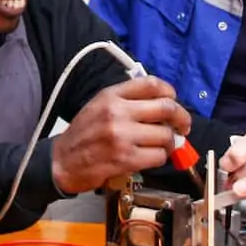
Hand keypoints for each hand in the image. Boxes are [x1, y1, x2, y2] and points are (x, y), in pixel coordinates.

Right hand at [51, 76, 191, 194]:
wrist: (62, 161)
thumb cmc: (84, 134)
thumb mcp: (99, 105)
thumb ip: (127, 101)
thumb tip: (164, 107)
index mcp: (111, 95)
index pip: (151, 84)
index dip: (170, 92)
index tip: (173, 101)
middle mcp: (117, 112)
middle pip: (166, 108)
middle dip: (181, 118)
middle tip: (182, 127)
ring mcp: (122, 136)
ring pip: (166, 135)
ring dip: (169, 143)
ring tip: (162, 146)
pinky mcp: (126, 159)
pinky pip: (158, 156)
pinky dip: (159, 158)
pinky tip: (150, 157)